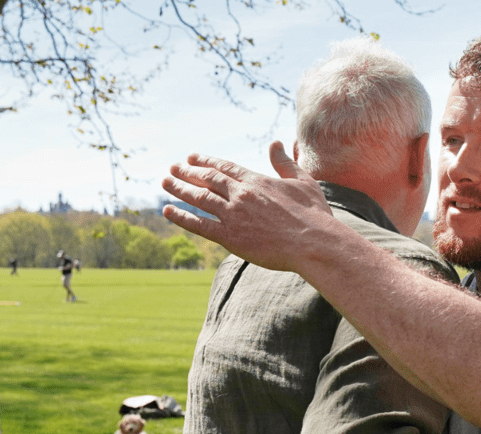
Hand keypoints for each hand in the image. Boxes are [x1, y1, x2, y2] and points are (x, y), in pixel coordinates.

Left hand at [161, 141, 332, 271]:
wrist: (314, 242)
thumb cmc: (314, 214)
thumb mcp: (303, 182)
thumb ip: (284, 163)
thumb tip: (274, 143)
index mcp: (256, 181)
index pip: (225, 167)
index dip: (206, 161)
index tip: (192, 157)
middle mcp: (240, 195)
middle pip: (207, 179)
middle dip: (188, 172)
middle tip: (173, 167)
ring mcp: (234, 216)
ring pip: (199, 199)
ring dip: (180, 189)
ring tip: (165, 182)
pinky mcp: (231, 237)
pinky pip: (200, 225)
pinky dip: (182, 217)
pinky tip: (167, 210)